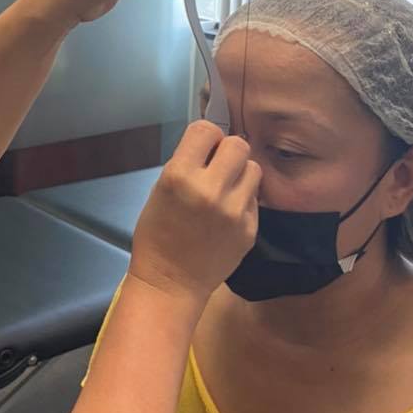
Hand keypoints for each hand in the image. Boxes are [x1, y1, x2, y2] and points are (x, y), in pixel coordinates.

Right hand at [130, 122, 259, 307]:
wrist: (170, 282)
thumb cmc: (157, 235)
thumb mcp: (159, 190)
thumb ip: (186, 165)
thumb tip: (210, 147)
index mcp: (179, 176)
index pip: (207, 129)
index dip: (206, 137)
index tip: (204, 148)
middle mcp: (210, 190)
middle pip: (238, 145)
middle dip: (228, 151)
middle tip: (218, 166)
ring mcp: (234, 211)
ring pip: (253, 169)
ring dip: (240, 174)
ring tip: (226, 189)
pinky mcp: (249, 229)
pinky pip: (254, 199)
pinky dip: (243, 201)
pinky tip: (227, 215)